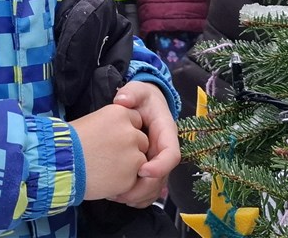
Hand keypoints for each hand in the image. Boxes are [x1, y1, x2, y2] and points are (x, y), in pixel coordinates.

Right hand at [71, 104, 148, 200]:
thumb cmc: (69, 142)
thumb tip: (121, 133)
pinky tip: (105, 178)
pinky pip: (134, 179)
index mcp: (119, 113)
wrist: (58, 165)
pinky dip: (124, 181)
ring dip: (128, 166)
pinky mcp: (131, 176)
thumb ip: (112, 125)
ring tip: (105, 168)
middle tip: (108, 156)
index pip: (136, 121)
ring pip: (141, 161)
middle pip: (142, 141)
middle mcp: (130, 132)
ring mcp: (133, 155)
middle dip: (130, 150)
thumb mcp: (92, 121)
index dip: (125, 132)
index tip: (112, 139)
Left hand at [112, 82, 180, 206]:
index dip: (160, 166)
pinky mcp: (149, 169)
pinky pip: (148, 189)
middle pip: (162, 177)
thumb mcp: (138, 90)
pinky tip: (118, 197)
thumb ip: (131, 93)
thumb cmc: (142, 98)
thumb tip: (123, 101)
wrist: (143, 104)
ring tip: (116, 197)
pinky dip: (136, 198)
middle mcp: (164, 151)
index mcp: (166, 133)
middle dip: (144, 188)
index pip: (172, 154)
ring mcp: (157, 162)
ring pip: (155, 187)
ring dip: (138, 196)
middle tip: (121, 194)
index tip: (142, 170)